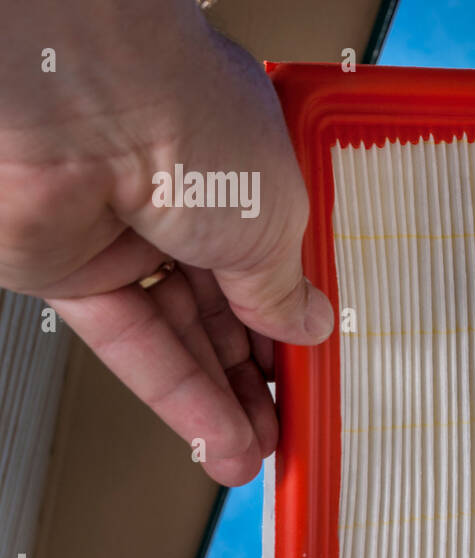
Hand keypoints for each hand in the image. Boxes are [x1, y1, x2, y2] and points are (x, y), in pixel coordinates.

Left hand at [0, 0, 332, 485]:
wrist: (85, 104)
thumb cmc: (191, 120)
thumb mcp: (278, 221)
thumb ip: (286, 287)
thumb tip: (309, 323)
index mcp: (247, 167)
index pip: (278, 262)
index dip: (298, 322)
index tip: (318, 371)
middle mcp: (187, 196)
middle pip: (229, 307)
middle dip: (259, 374)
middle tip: (290, 424)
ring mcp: (127, 234)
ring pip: (182, 335)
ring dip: (222, 401)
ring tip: (257, 454)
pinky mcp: (73, 270)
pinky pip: (134, 345)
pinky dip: (177, 397)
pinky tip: (217, 438)